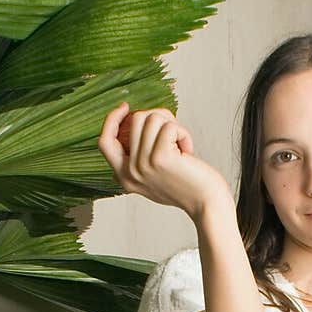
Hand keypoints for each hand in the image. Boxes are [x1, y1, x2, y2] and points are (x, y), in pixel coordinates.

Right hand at [98, 103, 230, 222]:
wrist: (207, 204)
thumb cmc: (186, 186)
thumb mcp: (154, 175)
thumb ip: (139, 155)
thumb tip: (135, 118)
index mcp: (124, 177)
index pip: (104, 142)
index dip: (112, 120)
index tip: (126, 107)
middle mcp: (129, 172)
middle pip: (135, 120)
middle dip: (159, 117)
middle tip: (174, 134)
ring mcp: (143, 165)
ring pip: (151, 118)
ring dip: (173, 125)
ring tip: (181, 146)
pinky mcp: (160, 158)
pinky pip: (169, 125)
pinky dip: (183, 133)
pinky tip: (188, 151)